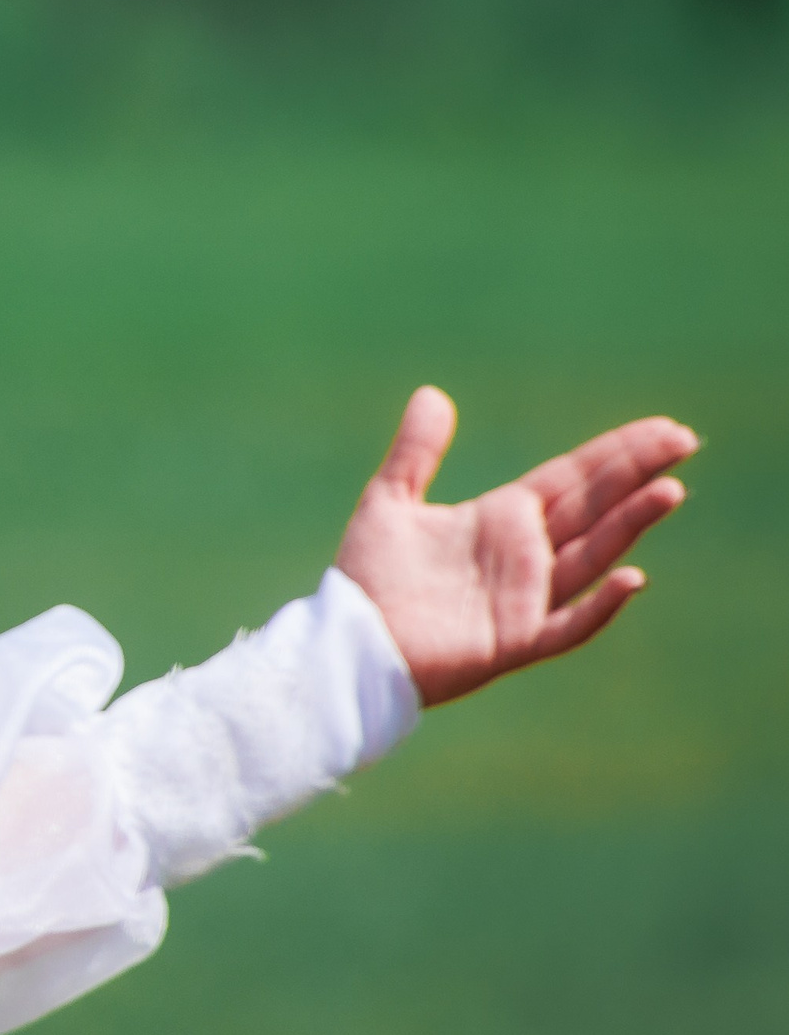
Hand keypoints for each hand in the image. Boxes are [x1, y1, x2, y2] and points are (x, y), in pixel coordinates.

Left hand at [334, 386, 696, 706]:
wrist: (349, 641)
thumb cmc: (369, 577)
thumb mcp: (390, 500)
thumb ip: (416, 450)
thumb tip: (432, 392)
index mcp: (503, 518)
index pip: (573, 478)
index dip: (617, 454)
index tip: (664, 429)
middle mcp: (524, 555)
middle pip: (593, 507)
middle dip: (636, 475)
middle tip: (684, 440)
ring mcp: (524, 599)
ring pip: (591, 557)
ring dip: (628, 526)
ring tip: (669, 491)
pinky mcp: (513, 642)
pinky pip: (568, 625)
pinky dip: (600, 606)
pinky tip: (630, 578)